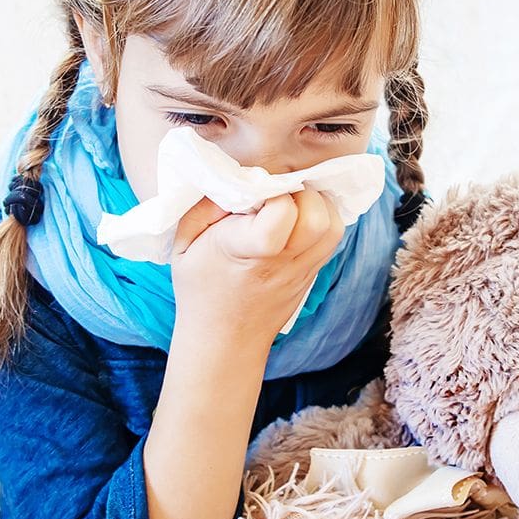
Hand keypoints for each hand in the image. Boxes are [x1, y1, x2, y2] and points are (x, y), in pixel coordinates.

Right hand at [169, 189, 344, 347]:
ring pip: (333, 226)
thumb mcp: (184, 242)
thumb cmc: (200, 288)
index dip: (274, 193)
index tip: (255, 194)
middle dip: (300, 193)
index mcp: (247, 251)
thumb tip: (237, 178)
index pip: (282, 212)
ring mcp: (303, 270)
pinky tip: (299, 218)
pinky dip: (323, 220)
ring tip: (292, 203)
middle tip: (278, 194)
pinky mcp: (314, 274)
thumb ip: (206, 205)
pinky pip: (333, 238)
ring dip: (317, 205)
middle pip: (317, 217)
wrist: (224, 340)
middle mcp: (283, 262)